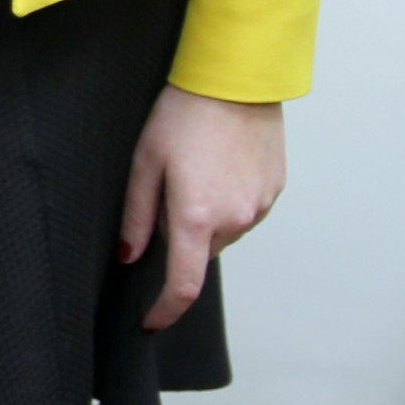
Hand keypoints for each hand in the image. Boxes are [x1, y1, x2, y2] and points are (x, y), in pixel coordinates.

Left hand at [119, 83, 285, 330]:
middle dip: (177, 236)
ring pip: (221, 233)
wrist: (236, 82)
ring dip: (202, 218)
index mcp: (196, 217)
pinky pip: (242, 213)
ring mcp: (259, 208)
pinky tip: (216, 165)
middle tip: (165, 189)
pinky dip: (225, 202)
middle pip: (198, 252)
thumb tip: (129, 257)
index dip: (165, 310)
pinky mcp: (274, 192)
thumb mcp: (144, 163)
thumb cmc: (181, 116)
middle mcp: (234, 220)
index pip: (183, 285)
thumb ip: (135, 216)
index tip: (150, 323)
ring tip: (193, 168)